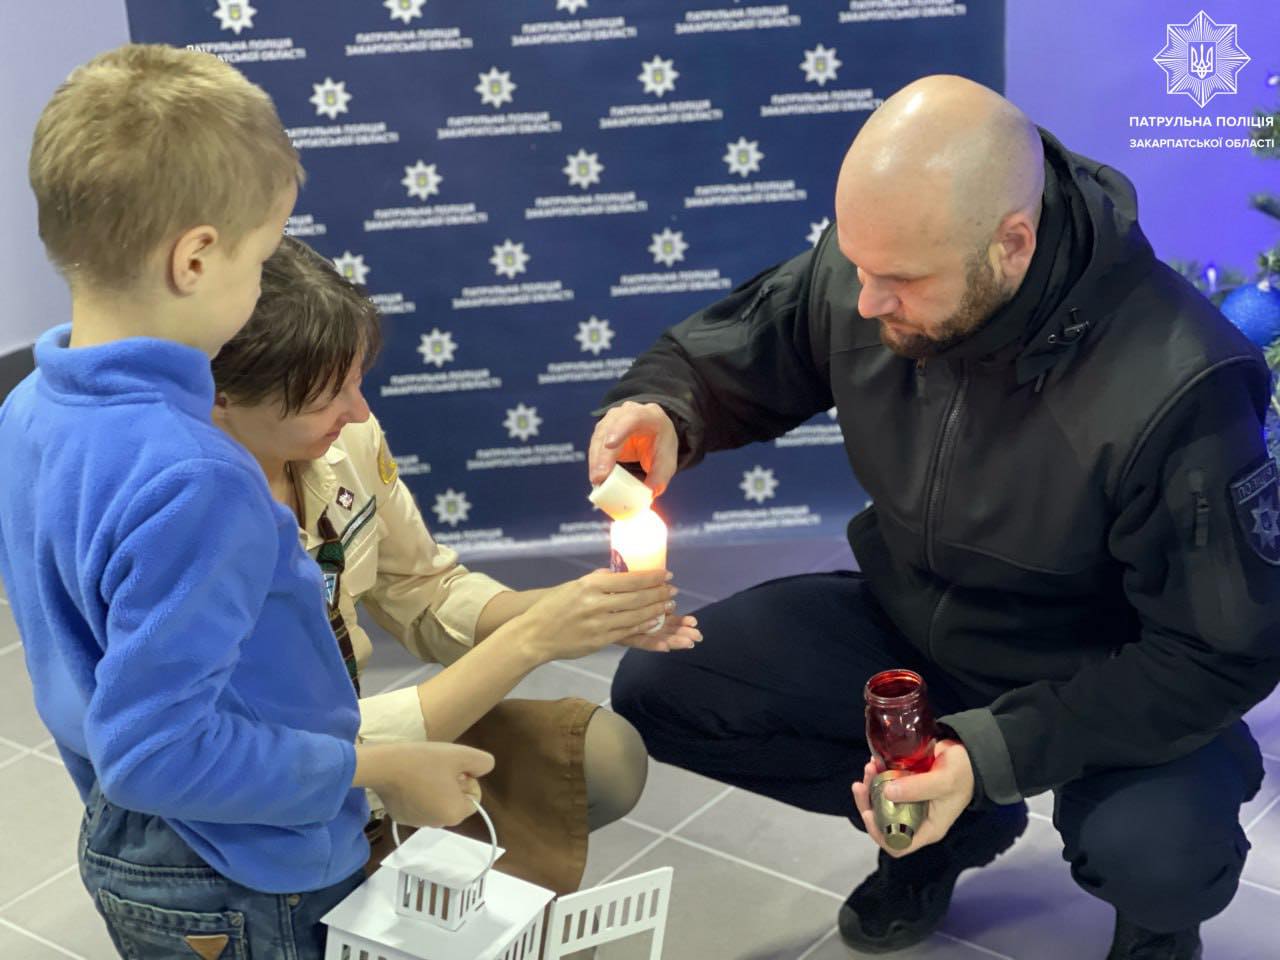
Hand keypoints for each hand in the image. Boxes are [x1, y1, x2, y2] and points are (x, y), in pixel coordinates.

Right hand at [358, 741, 494, 828]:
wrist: (383, 765)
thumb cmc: (424, 761)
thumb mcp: (460, 754)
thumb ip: (482, 763)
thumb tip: (481, 771)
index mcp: (454, 814)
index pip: (474, 798)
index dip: (466, 779)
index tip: (452, 768)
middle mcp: (437, 824)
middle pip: (455, 801)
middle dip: (451, 785)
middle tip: (437, 768)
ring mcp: (416, 822)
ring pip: (437, 802)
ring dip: (435, 788)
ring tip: (422, 771)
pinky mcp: (401, 817)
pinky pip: (419, 805)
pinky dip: (418, 793)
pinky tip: (409, 779)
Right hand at [518, 569, 689, 662]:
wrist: (533, 635)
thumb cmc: (552, 608)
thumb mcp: (573, 586)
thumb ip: (597, 581)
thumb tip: (618, 574)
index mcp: (590, 585)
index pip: (629, 579)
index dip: (652, 578)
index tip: (667, 575)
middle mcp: (596, 603)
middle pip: (637, 598)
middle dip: (659, 594)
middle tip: (672, 591)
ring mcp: (599, 624)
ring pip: (636, 616)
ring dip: (656, 610)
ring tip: (669, 605)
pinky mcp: (600, 641)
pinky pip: (628, 632)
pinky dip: (644, 627)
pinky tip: (656, 622)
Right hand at [588, 401, 678, 494]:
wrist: (654, 434)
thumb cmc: (661, 445)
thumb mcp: (667, 460)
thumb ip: (660, 477)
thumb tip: (649, 493)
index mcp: (650, 416)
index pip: (633, 417)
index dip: (620, 429)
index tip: (610, 445)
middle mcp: (628, 412)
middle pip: (610, 429)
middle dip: (603, 454)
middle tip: (599, 477)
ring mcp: (612, 420)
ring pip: (599, 437)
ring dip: (596, 460)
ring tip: (596, 480)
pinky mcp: (602, 431)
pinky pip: (595, 446)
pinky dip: (595, 462)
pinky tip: (596, 476)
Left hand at [851, 739, 974, 856]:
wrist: (969, 753)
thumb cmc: (962, 773)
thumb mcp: (943, 781)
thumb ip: (917, 788)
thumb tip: (886, 793)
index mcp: (927, 829)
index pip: (898, 845)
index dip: (879, 834)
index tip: (869, 813)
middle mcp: (915, 819)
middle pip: (883, 821)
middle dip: (868, 803)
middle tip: (861, 784)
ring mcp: (909, 801)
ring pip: (881, 800)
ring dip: (871, 785)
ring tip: (870, 766)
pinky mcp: (905, 785)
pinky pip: (886, 783)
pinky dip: (877, 774)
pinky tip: (875, 761)